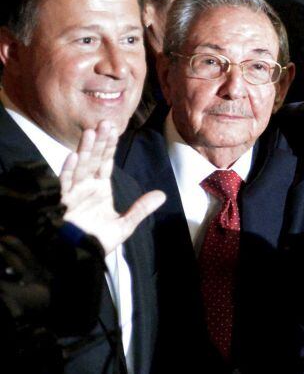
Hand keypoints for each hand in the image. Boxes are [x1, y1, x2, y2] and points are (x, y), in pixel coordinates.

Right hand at [60, 121, 165, 254]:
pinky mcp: (62, 203)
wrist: (77, 259)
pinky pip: (64, 184)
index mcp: (99, 189)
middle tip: (105, 123)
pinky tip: (73, 156)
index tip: (114, 129)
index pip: (106, 162)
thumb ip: (141, 209)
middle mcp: (85, 187)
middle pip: (93, 159)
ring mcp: (73, 193)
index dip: (109, 146)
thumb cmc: (96, 242)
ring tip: (91, 132)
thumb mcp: (124, 226)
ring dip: (85, 150)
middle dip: (99, 142)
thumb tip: (162, 195)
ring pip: (79, 167)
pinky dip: (68, 170)